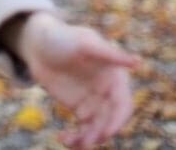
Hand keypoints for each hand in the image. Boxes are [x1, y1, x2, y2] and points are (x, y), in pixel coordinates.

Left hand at [20, 12, 139, 148]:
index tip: (107, 132)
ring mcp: (94, 101)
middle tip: (85, 141)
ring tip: (69, 142)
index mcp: (115, 76)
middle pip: (110, 120)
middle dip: (100, 133)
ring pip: (97, 128)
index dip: (118, 119)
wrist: (38, 43)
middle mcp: (107, 91)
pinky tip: (63, 138)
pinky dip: (76, 138)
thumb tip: (138, 61)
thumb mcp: (85, 43)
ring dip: (87, 139)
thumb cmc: (63, 37)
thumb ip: (109, 54)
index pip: (122, 103)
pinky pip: (83, 129)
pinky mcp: (79, 108)